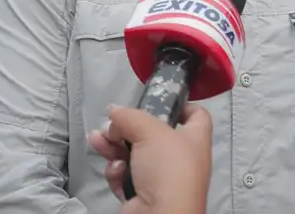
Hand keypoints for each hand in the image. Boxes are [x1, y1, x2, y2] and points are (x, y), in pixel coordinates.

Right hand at [88, 104, 211, 213]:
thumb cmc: (169, 170)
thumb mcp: (151, 132)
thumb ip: (131, 117)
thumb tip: (115, 111)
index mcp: (195, 138)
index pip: (196, 115)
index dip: (179, 104)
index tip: (158, 100)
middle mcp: (181, 157)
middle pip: (153, 134)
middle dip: (128, 128)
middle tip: (112, 124)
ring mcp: (162, 178)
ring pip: (134, 155)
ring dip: (114, 147)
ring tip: (99, 139)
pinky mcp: (142, 195)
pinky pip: (126, 177)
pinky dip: (117, 172)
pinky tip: (115, 170)